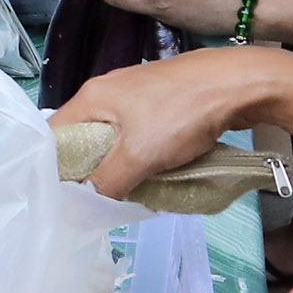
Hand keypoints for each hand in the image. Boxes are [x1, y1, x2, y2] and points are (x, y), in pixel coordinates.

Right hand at [51, 52, 269, 199]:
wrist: (239, 84)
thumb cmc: (183, 114)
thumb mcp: (139, 155)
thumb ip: (106, 183)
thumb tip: (77, 208)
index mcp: (92, 97)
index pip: (53, 136)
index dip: (52, 169)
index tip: (62, 198)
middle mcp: (107, 91)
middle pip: (81, 137)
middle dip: (88, 170)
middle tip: (97, 199)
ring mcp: (134, 94)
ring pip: (111, 138)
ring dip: (116, 165)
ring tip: (126, 189)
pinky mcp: (159, 100)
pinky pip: (135, 133)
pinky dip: (138, 154)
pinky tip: (151, 170)